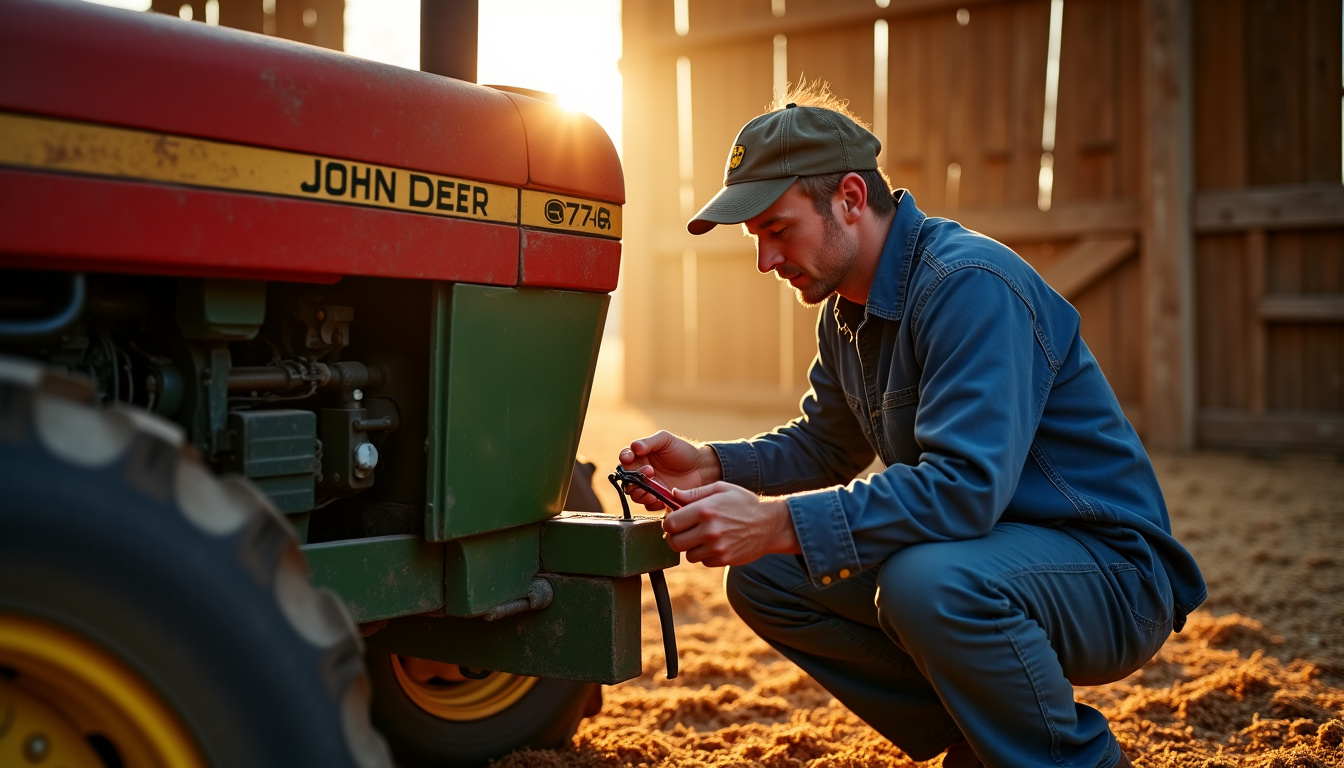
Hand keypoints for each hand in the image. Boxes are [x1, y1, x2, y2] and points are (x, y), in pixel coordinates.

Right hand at [618, 431, 721, 510]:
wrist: (702, 468)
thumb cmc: (683, 451)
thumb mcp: (666, 440)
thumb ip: (649, 442)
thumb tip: (634, 447)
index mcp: (641, 457)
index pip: (625, 458)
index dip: (625, 458)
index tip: (629, 458)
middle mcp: (641, 473)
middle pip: (627, 479)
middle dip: (633, 478)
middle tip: (649, 472)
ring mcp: (649, 488)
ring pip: (635, 494)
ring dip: (639, 492)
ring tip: (651, 489)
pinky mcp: (658, 500)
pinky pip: (648, 505)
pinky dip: (650, 502)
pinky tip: (658, 498)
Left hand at [661, 482, 799, 566]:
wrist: (770, 524)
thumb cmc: (744, 503)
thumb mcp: (721, 489)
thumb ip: (694, 493)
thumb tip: (673, 494)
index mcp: (705, 510)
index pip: (671, 523)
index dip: (669, 522)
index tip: (675, 520)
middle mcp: (709, 530)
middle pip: (674, 542)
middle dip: (676, 537)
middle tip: (684, 531)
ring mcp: (716, 547)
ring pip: (687, 554)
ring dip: (691, 547)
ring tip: (702, 536)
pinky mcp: (723, 559)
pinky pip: (703, 561)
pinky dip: (705, 554)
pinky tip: (715, 544)